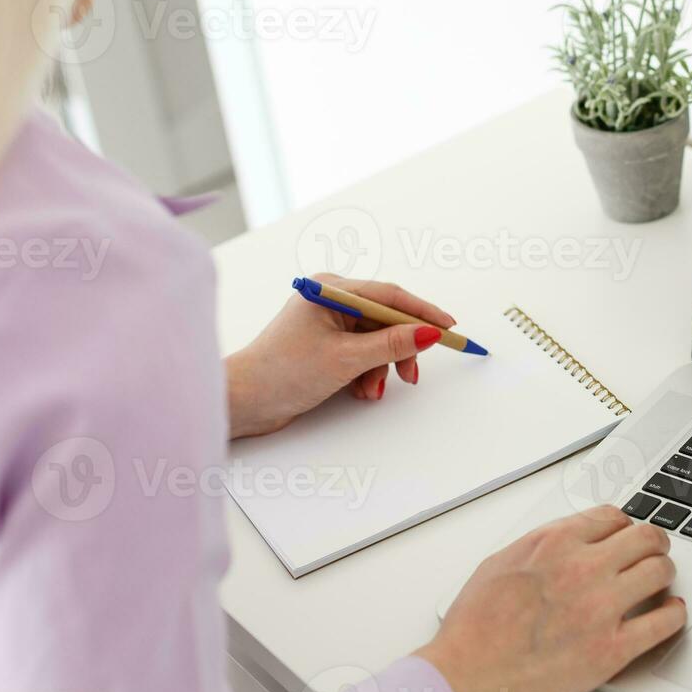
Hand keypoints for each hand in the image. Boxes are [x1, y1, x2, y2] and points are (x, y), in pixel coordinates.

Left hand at [225, 274, 455, 437]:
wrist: (243, 401)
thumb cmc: (280, 373)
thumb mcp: (346, 359)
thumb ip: (391, 344)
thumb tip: (427, 333)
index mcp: (330, 289)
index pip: (390, 295)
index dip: (422, 312)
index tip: (448, 327)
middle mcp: (329, 299)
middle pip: (385, 319)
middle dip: (399, 349)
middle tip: (410, 373)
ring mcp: (327, 322)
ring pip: (376, 340)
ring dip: (380, 367)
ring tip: (371, 390)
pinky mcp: (325, 343)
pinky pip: (362, 352)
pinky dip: (366, 372)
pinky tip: (359, 389)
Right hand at [417, 506, 685, 691]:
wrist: (470, 679)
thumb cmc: (475, 628)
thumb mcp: (501, 562)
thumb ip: (541, 545)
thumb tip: (568, 540)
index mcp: (555, 543)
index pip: (612, 516)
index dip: (624, 525)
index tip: (626, 534)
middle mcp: (583, 568)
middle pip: (645, 537)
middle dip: (653, 542)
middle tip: (654, 551)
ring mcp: (602, 608)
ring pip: (660, 572)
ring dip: (665, 572)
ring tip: (661, 580)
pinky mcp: (613, 649)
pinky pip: (664, 623)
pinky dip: (675, 614)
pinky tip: (672, 612)